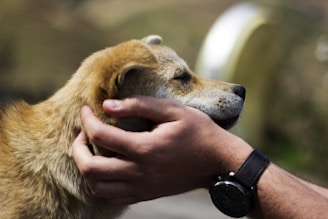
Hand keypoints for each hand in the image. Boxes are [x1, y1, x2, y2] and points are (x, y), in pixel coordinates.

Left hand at [72, 96, 251, 204]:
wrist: (218, 161)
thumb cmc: (198, 132)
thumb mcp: (173, 110)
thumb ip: (139, 105)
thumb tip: (108, 105)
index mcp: (146, 149)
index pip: (101, 135)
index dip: (87, 120)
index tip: (86, 109)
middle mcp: (140, 172)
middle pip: (90, 169)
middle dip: (77, 148)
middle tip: (83, 132)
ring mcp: (143, 187)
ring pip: (98, 187)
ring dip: (87, 168)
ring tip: (92, 150)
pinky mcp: (147, 194)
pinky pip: (113, 196)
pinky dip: (102, 183)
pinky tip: (107, 167)